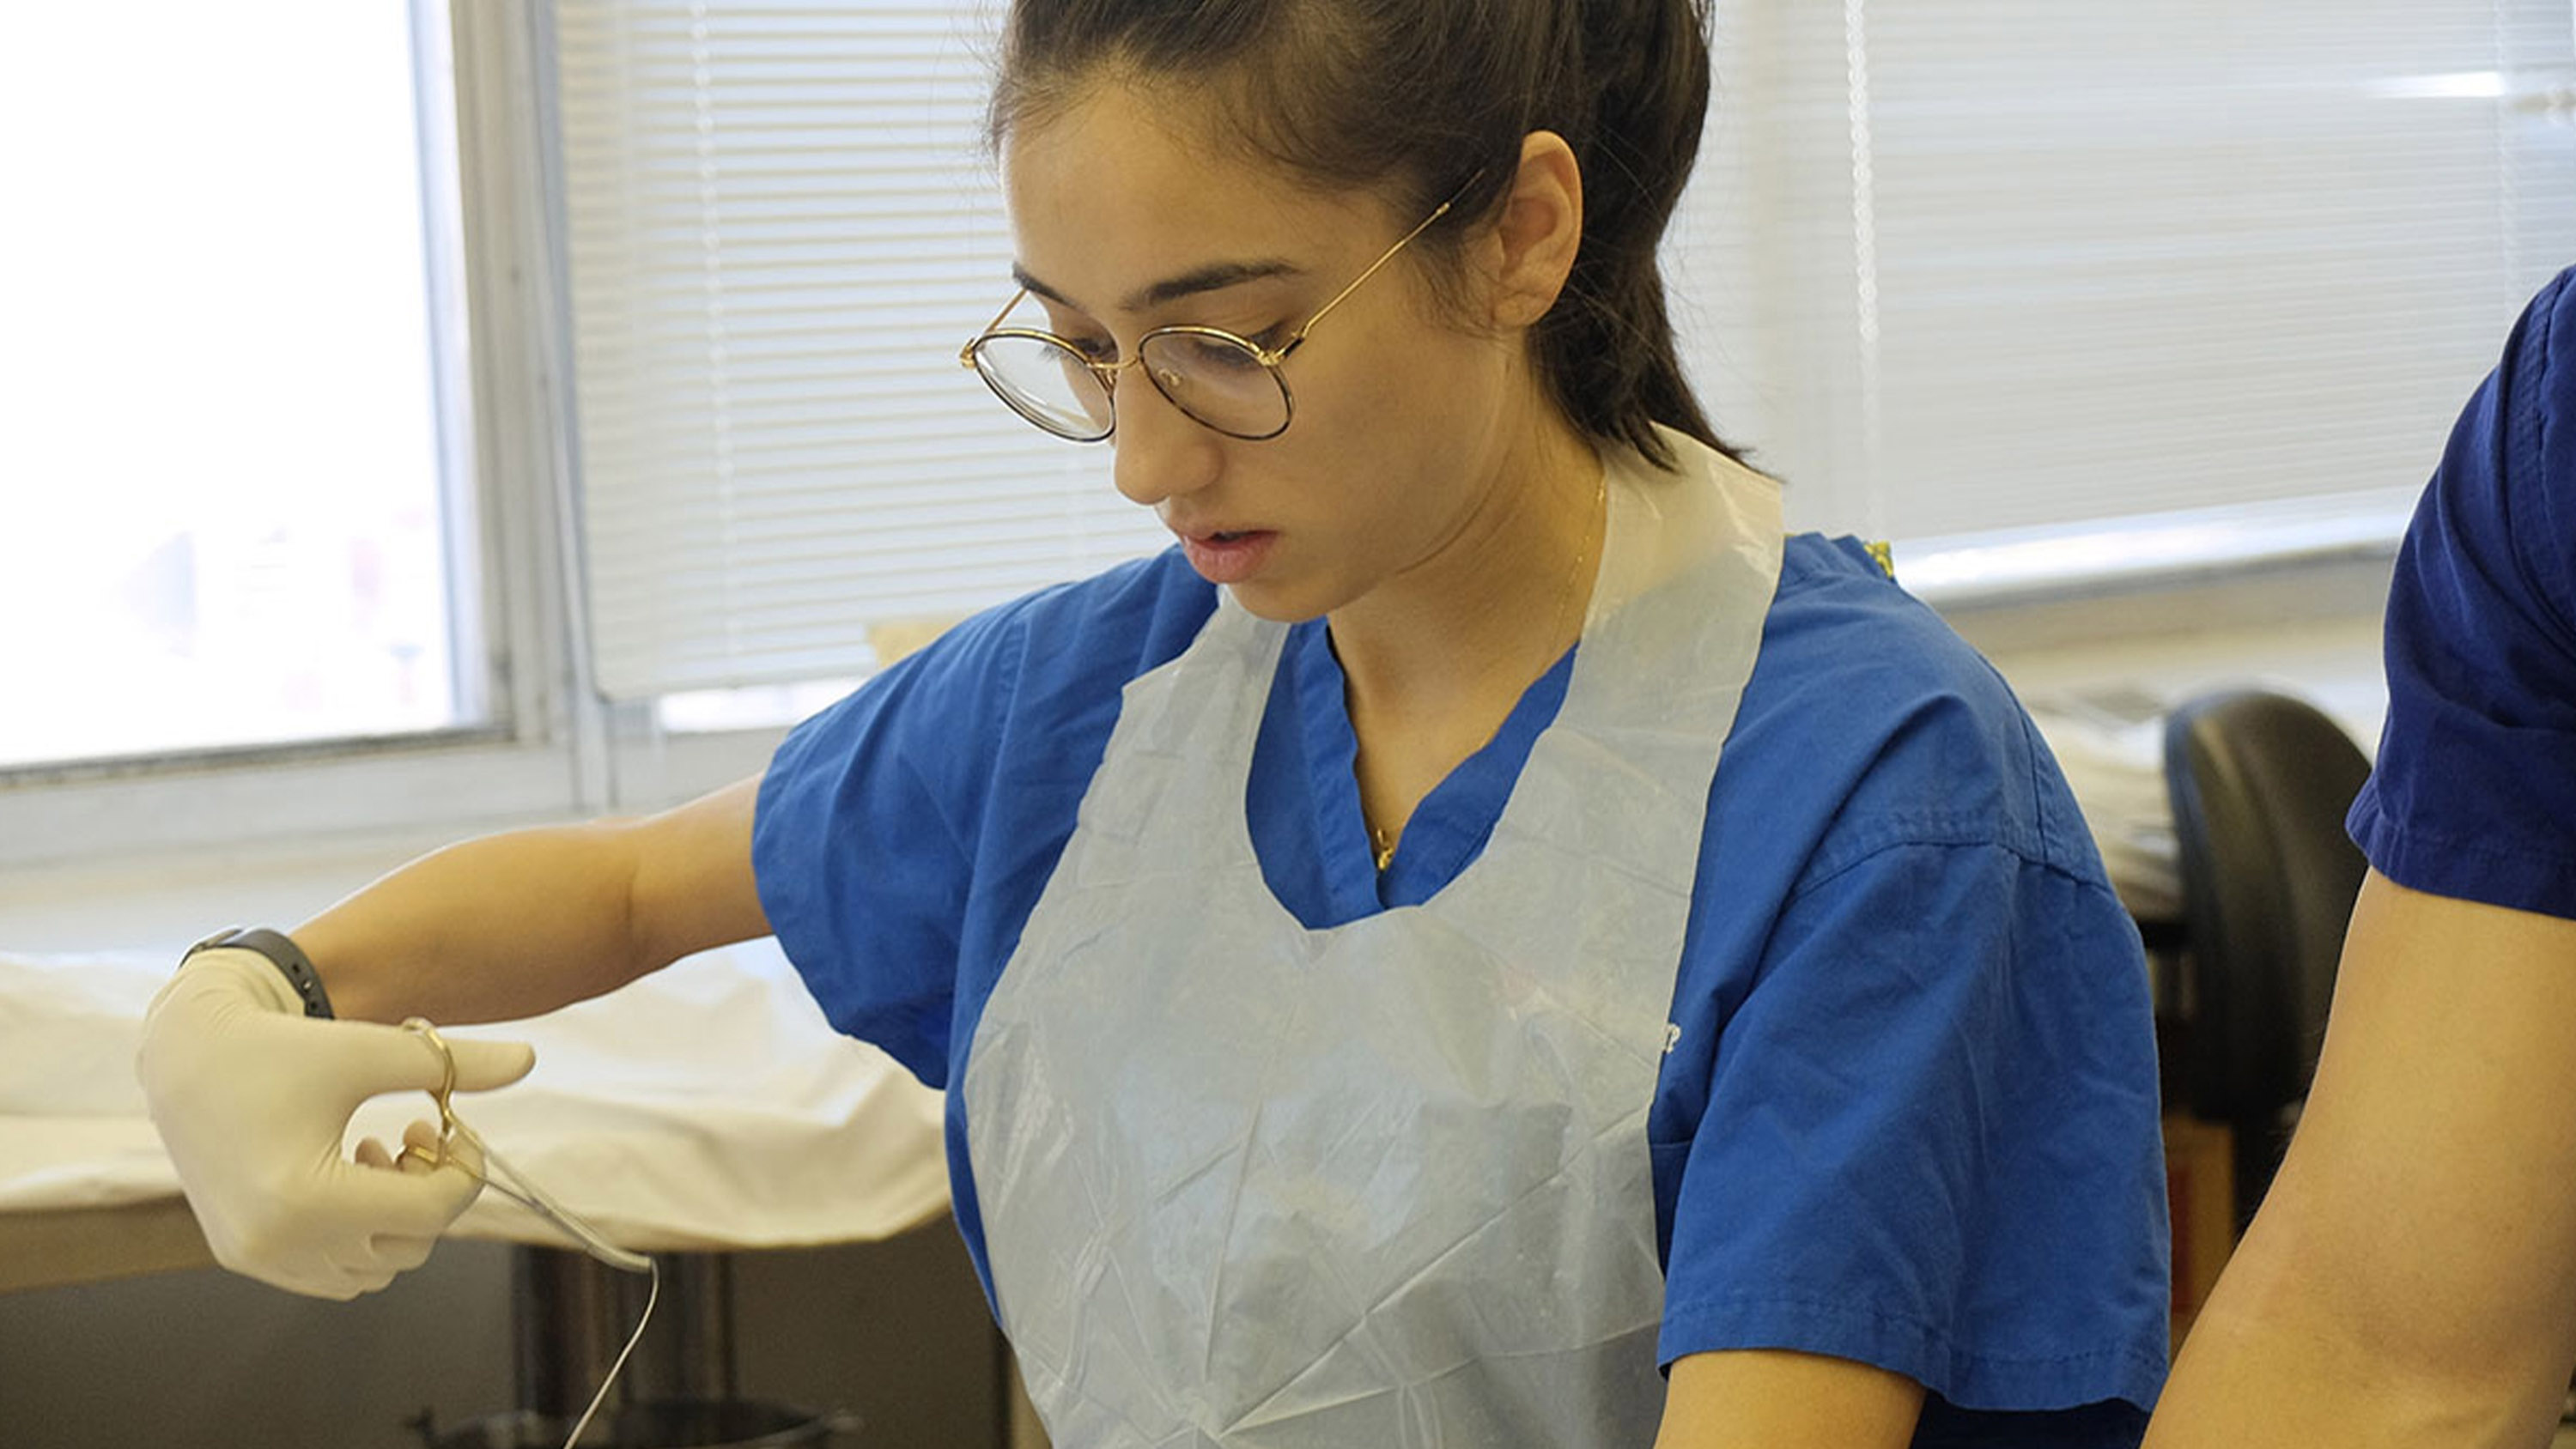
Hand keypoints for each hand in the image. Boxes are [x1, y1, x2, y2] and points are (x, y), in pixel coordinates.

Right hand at [134, 947, 534, 1298]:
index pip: (434, 1210)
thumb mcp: (374, 1048)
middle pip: (411, 1246)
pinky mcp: (242, 1256)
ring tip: (374, 1154)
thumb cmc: (284, 1046)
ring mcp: (257, 1258)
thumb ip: (457, 1061)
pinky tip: (344, 1174)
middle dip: (430, 1192)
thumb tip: (531, 1057)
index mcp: (310, 1198)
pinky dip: (358, 1237)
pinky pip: (332, 1276)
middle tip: (415, 1135)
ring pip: (375, 1271)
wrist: (187, 1055)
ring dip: (395, 1219)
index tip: (450, 1125)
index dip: (464, 1167)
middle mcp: (280, 1243)